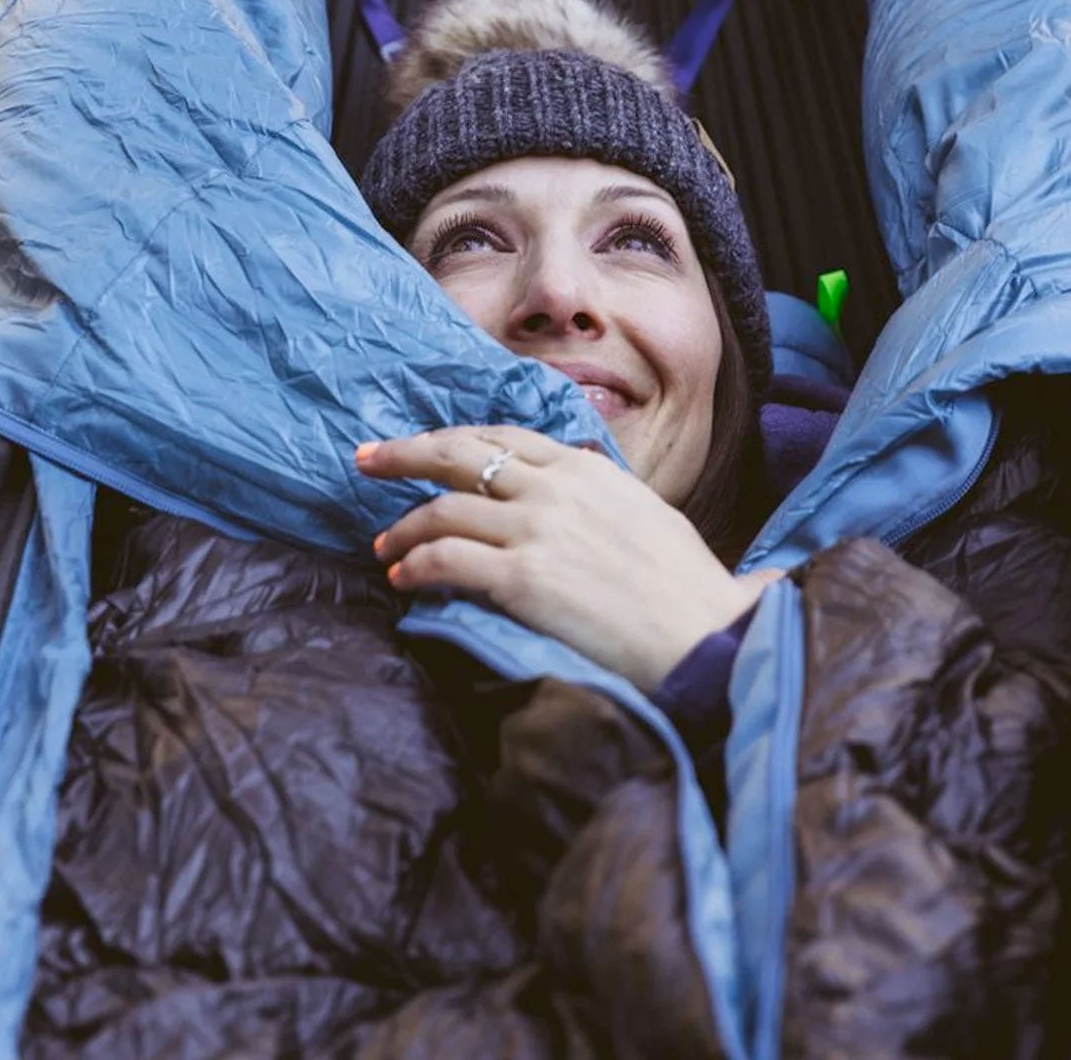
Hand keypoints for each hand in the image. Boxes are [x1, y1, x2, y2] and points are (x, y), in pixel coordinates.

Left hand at [356, 425, 775, 691]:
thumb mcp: (642, 511)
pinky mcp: (523, 579)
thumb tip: (567, 482)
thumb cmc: (684, 585)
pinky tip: (403, 579)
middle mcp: (555, 487)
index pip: (500, 437)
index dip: (451, 439)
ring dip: (404, 527)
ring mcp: (537, 530)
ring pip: (444, 510)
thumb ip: (595, 493)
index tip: (417, 445)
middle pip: (459, 454)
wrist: (704, 634)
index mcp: (584, 467)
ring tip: (383, 547)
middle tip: (365, 461)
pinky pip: (447, 560)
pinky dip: (416, 565)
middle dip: (405, 455)